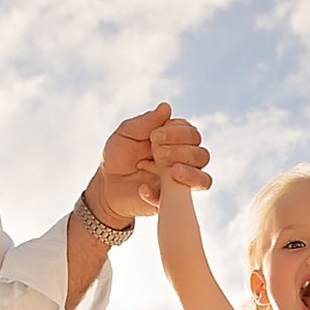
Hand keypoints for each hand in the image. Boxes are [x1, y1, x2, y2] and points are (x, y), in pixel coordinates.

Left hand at [94, 105, 208, 222]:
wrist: (106, 184)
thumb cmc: (118, 156)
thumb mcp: (126, 134)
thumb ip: (146, 122)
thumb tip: (166, 107)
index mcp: (176, 142)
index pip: (192, 134)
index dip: (178, 133)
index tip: (154, 136)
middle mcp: (183, 162)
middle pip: (202, 155)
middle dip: (182, 151)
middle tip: (157, 151)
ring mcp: (179, 183)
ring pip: (203, 179)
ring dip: (189, 172)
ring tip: (170, 171)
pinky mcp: (170, 202)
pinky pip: (181, 202)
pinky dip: (159, 194)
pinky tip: (143, 188)